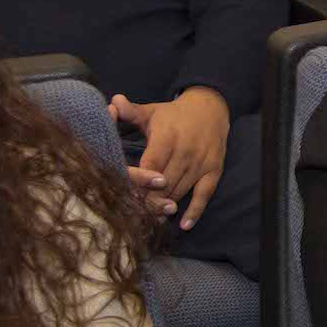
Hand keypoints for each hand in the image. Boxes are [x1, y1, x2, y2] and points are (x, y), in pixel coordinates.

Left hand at [110, 88, 229, 230]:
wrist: (212, 107)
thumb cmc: (174, 113)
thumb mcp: (151, 111)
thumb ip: (129, 111)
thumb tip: (113, 101)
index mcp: (167, 138)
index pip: (149, 166)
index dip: (138, 184)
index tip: (124, 199)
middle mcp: (185, 151)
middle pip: (163, 184)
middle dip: (148, 201)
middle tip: (132, 217)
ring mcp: (200, 162)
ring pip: (179, 191)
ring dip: (165, 207)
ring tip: (149, 221)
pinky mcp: (214, 169)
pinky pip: (204, 194)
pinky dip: (194, 211)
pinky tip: (184, 225)